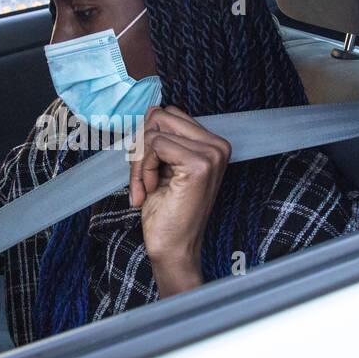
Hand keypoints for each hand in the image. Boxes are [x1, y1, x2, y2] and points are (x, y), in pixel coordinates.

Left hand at [127, 105, 230, 297]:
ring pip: (154, 130)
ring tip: (145, 187)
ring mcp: (212, 154)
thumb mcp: (162, 165)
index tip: (145, 172)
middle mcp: (218, 145)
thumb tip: (153, 109)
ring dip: (140, 161)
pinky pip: (155, 145)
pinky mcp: (199, 164)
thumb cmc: (167, 211)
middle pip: (161, 116)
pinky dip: (143, 169)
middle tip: (141, 180)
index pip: (169, 114)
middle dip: (140, 148)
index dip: (148, 141)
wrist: (172, 248)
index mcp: (213, 144)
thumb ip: (161, 137)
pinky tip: (150, 190)